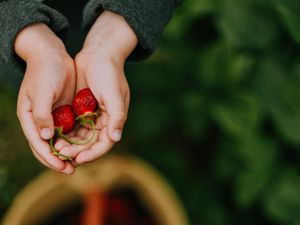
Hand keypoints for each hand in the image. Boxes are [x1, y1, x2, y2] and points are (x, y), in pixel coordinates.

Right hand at [15, 23, 75, 173]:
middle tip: (73, 169)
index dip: (49, 157)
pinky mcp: (63, 112)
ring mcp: (52, 117)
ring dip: (68, 152)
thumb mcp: (42, 92)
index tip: (63, 167)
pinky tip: (85, 145)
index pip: (37, 144)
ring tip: (80, 161)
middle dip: (59, 159)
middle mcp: (39, 121)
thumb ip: (42, 114)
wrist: (53, 55)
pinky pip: (69, 130)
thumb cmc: (44, 72)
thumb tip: (44, 138)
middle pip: (47, 146)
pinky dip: (75, 139)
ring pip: (59, 141)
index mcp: (29, 118)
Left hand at [55, 11, 136, 163]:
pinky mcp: (81, 108)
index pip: (105, 143)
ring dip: (70, 143)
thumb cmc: (109, 73)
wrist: (97, 54)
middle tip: (62, 153)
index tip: (79, 159)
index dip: (93, 153)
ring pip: (81, 136)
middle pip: (91, 143)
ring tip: (56, 148)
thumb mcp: (114, 94)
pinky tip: (55, 135)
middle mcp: (104, 120)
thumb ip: (117, 116)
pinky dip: (66, 132)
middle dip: (78, 150)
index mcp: (115, 119)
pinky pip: (73, 125)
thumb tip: (116, 137)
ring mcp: (92, 115)